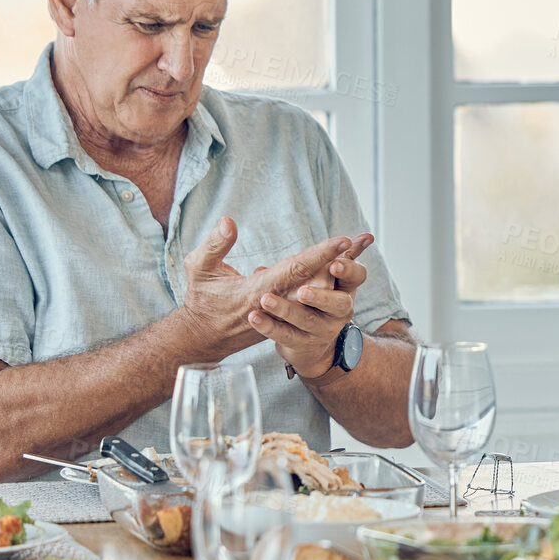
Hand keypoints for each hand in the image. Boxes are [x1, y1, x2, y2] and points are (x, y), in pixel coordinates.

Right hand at [178, 218, 362, 359]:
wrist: (204, 338)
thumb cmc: (201, 301)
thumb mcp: (199, 269)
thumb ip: (215, 245)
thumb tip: (229, 221)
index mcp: (257, 290)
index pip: (297, 269)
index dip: (321, 255)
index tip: (343, 242)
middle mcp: (276, 302)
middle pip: (315, 281)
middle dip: (338, 262)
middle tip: (359, 241)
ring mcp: (282, 311)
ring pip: (314, 290)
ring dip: (335, 272)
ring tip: (355, 250)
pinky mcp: (284, 315)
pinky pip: (308, 297)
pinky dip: (324, 281)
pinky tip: (338, 266)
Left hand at [247, 233, 373, 380]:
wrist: (309, 344)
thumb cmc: (316, 299)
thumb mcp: (329, 277)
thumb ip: (338, 255)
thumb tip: (367, 236)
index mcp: (346, 288)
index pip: (357, 276)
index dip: (349, 269)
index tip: (334, 263)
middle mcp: (341, 310)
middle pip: (340, 304)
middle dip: (321, 297)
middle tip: (302, 292)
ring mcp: (324, 330)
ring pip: (308, 320)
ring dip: (286, 309)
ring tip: (266, 299)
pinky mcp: (304, 344)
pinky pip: (286, 335)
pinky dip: (269, 326)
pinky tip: (254, 316)